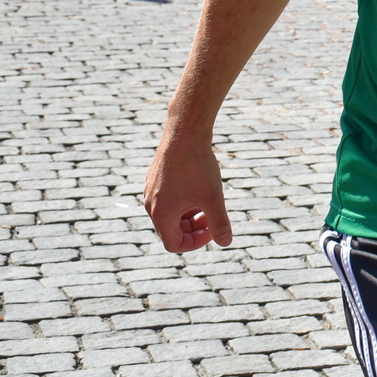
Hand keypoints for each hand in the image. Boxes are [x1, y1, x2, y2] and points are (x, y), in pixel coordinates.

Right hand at [143, 136, 233, 251]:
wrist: (185, 132)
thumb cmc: (198, 167)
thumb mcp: (214, 198)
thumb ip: (220, 223)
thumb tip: (226, 242)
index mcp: (161, 214)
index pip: (174, 244)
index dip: (196, 243)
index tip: (213, 229)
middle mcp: (151, 204)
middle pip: (171, 229)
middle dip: (194, 228)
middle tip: (213, 216)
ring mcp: (151, 189)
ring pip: (170, 213)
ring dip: (190, 214)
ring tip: (208, 201)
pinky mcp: (155, 177)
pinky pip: (168, 198)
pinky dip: (184, 200)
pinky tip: (200, 186)